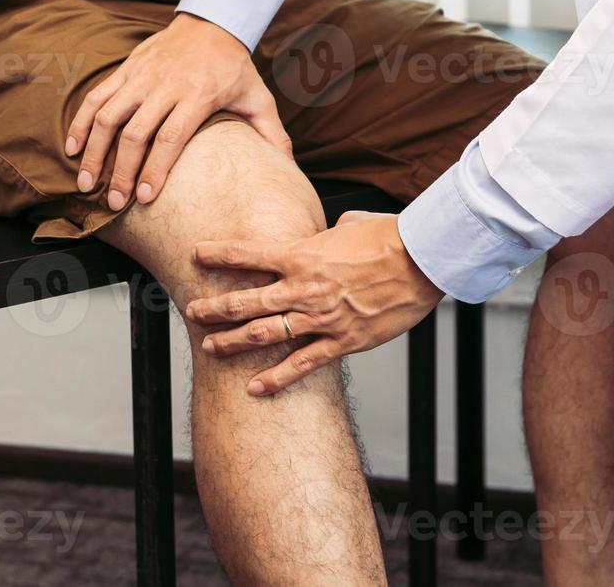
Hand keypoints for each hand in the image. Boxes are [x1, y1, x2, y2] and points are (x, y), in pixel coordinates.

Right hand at [65, 14, 291, 209]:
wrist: (211, 20)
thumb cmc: (234, 66)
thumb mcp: (258, 96)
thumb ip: (272, 133)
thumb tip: (290, 168)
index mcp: (197, 95)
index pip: (171, 137)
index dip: (155, 168)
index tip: (145, 197)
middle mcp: (165, 85)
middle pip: (135, 133)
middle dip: (121, 171)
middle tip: (114, 203)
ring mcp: (141, 76)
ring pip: (109, 116)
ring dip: (94, 152)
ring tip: (86, 184)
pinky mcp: (126, 69)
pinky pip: (97, 96)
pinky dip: (82, 122)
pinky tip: (73, 148)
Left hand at [185, 212, 443, 395]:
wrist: (421, 260)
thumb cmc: (389, 237)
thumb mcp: (350, 225)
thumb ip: (330, 232)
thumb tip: (333, 228)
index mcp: (302, 255)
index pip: (248, 254)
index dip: (218, 254)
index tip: (195, 254)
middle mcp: (303, 288)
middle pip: (246, 301)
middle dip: (214, 308)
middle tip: (192, 312)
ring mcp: (321, 318)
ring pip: (265, 334)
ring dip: (233, 342)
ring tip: (210, 347)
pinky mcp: (343, 341)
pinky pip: (302, 364)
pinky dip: (277, 378)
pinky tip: (256, 388)